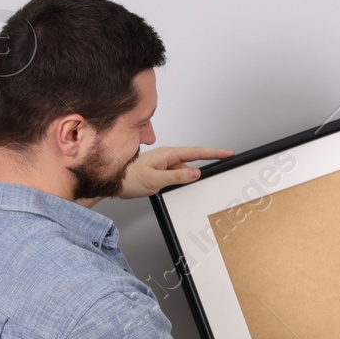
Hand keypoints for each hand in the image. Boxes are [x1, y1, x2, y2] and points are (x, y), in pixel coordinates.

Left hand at [117, 146, 234, 198]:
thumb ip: (178, 176)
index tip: (228, 153)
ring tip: (182, 184)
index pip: (197, 152)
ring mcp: (163, 162)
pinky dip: (180, 179)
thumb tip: (196, 172)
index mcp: (167, 154)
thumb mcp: (156, 180)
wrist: (112, 180)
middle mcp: (167, 156)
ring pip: (184, 168)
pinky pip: (176, 173)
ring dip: (188, 175)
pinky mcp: (160, 169)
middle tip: (223, 162)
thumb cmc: (129, 178)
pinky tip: (175, 186)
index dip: (214, 153)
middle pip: (193, 158)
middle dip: (208, 160)